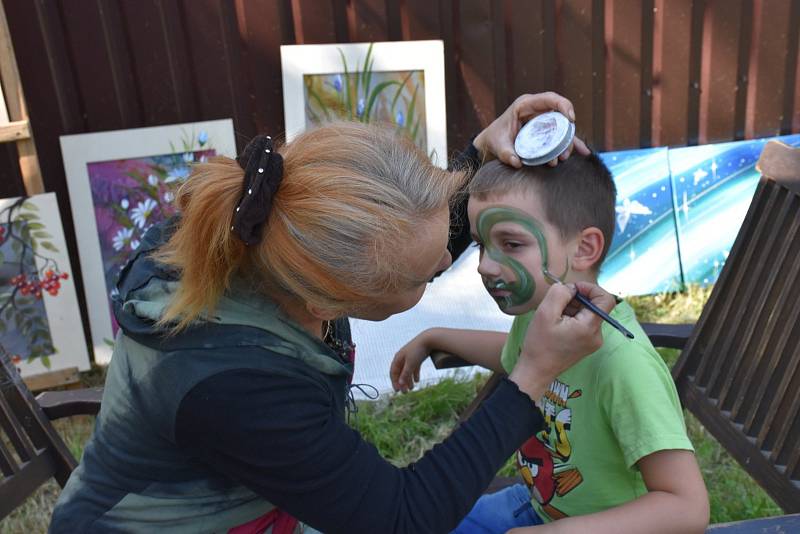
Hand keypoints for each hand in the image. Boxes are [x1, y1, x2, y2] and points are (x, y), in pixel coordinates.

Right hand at [390, 331, 431, 391]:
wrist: (429, 339)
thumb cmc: (418, 351)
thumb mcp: (411, 363)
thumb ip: (405, 374)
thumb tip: (400, 384)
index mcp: (398, 358)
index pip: (393, 372)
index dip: (394, 382)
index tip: (397, 391)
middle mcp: (402, 358)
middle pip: (400, 373)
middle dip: (402, 383)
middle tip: (405, 392)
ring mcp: (410, 357)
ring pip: (407, 371)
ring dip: (408, 380)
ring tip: (412, 388)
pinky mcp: (417, 357)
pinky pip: (414, 367)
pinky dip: (415, 374)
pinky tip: (417, 381)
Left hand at [473, 92, 590, 167]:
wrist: (491, 144)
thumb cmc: (494, 139)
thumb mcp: (498, 145)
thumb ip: (506, 153)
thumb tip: (516, 162)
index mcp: (525, 105)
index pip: (550, 99)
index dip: (563, 105)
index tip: (571, 119)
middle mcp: (537, 110)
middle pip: (560, 114)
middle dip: (567, 131)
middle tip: (565, 150)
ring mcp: (542, 120)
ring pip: (562, 126)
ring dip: (567, 141)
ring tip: (564, 157)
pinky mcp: (545, 131)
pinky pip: (561, 135)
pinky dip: (570, 143)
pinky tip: (583, 152)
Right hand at [509, 281, 615, 400]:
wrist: (536, 371)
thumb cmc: (539, 344)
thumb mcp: (545, 313)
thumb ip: (560, 293)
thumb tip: (571, 288)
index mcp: (589, 327)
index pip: (606, 299)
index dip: (591, 288)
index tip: (573, 289)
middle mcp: (597, 335)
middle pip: (594, 306)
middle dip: (576, 300)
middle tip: (556, 304)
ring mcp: (593, 342)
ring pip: (588, 314)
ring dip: (572, 309)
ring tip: (554, 317)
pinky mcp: (587, 345)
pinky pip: (584, 324)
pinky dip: (572, 319)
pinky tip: (557, 325)